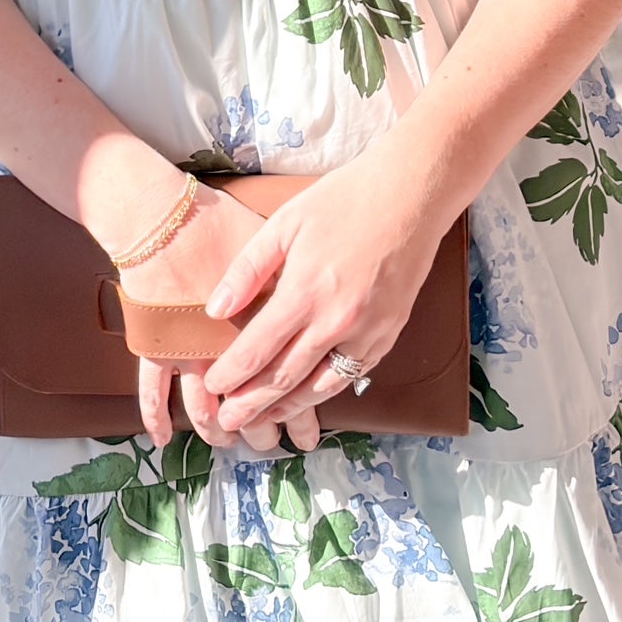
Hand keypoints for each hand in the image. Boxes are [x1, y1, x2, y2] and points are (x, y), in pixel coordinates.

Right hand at [114, 182, 319, 452]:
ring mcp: (188, 351)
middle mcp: (227, 349)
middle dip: (260, 430)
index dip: (295, 413)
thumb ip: (293, 280)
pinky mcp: (156, 346)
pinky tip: (161, 439)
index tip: (303, 431)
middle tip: (269, 443)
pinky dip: (154, 417)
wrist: (165, 217)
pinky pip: (151, 391)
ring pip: (202, 408)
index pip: (285, 383)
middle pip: (248, 404)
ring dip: (214, 430)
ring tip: (225, 440)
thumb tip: (319, 297)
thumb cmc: (222, 224)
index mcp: (263, 326)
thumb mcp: (275, 244)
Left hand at [199, 154, 443, 434]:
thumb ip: (248, 269)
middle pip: (285, 378)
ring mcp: (366, 334)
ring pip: (319, 387)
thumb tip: (215, 310)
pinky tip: (308, 397)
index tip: (211, 387)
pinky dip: (324, 392)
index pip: (258, 349)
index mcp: (304, 292)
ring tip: (262, 423)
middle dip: (252, 404)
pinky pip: (350, 376)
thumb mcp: (285, 223)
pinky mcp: (388, 336)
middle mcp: (336, 322)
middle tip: (228, 424)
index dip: (231, 374)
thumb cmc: (343, 202)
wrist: (410, 197)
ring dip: (287, 409)